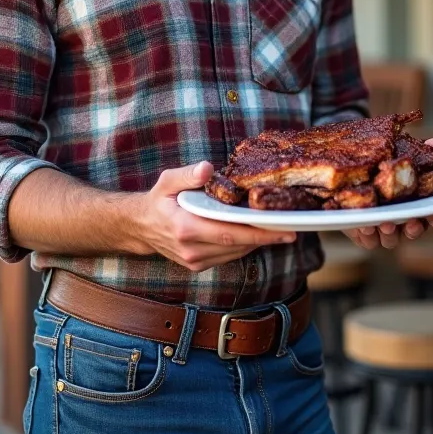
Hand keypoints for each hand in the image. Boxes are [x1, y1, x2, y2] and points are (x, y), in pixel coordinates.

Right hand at [129, 161, 295, 272]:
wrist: (139, 228)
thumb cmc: (157, 200)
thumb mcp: (167, 181)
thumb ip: (188, 175)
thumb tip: (208, 168)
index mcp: (185, 228)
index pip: (229, 232)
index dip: (259, 233)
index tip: (283, 230)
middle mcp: (192, 249)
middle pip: (238, 245)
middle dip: (266, 238)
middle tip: (292, 229)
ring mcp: (195, 261)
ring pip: (235, 252)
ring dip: (257, 242)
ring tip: (279, 229)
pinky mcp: (198, 265)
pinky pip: (228, 255)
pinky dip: (243, 244)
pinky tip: (255, 233)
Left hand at [342, 137, 432, 250]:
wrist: (348, 177)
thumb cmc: (381, 167)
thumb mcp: (398, 154)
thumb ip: (419, 151)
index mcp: (415, 205)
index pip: (432, 214)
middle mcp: (402, 221)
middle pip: (414, 230)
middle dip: (414, 228)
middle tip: (411, 221)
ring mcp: (384, 230)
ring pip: (391, 239)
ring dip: (390, 233)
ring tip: (385, 223)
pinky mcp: (364, 234)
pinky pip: (368, 240)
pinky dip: (367, 235)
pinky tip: (364, 226)